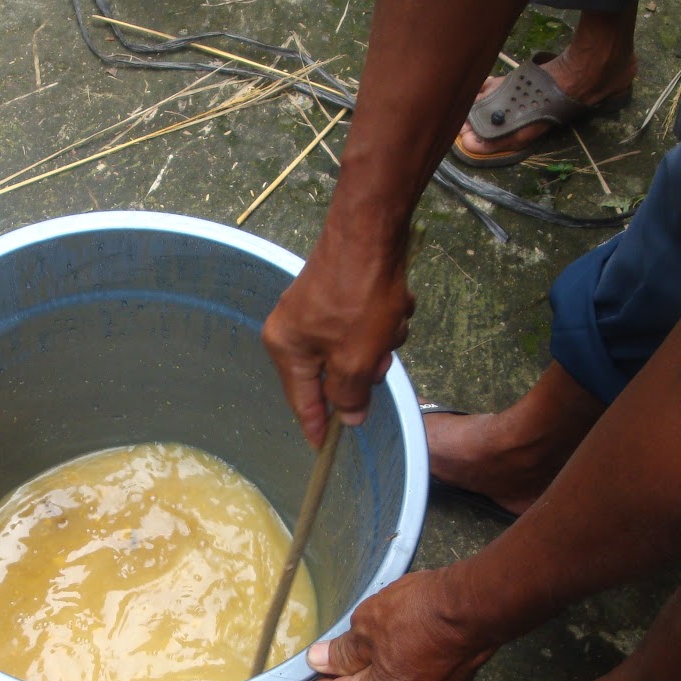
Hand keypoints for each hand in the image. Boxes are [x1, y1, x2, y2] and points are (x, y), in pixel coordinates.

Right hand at [261, 224, 413, 446]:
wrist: (371, 229)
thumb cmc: (358, 297)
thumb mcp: (356, 359)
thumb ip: (349, 395)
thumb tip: (348, 417)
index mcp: (287, 349)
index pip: (302, 402)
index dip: (317, 427)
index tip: (323, 451)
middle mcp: (294, 329)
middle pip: (335, 373)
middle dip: (365, 367)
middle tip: (380, 357)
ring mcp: (316, 310)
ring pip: (356, 347)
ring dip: (380, 341)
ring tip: (390, 319)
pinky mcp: (338, 293)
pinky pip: (363, 323)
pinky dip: (382, 318)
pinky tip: (393, 301)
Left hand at [300, 568, 494, 680]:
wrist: (477, 605)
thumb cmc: (422, 615)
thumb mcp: (366, 626)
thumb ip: (341, 651)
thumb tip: (320, 662)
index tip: (298, 679)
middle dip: (342, 676)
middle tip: (324, 655)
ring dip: (373, 668)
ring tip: (361, 641)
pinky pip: (411, 678)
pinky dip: (398, 665)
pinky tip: (394, 641)